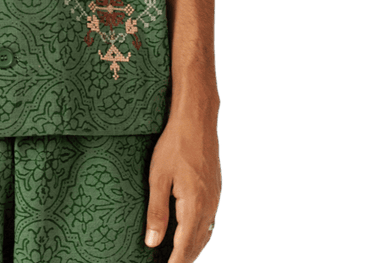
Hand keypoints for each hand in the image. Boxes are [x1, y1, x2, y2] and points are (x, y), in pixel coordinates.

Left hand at [144, 112, 221, 261]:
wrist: (197, 119)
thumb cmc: (175, 144)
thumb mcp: (158, 177)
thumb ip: (156, 212)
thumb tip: (152, 242)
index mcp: (194, 205)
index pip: (185, 246)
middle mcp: (209, 205)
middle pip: (198, 243)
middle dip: (184, 258)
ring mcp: (215, 197)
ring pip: (206, 232)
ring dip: (193, 247)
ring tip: (178, 256)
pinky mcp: (215, 188)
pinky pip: (209, 219)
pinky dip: (200, 233)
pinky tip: (190, 232)